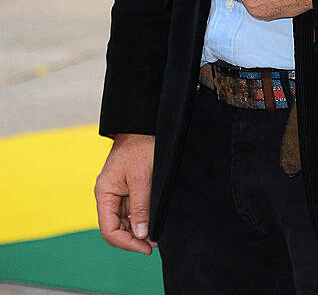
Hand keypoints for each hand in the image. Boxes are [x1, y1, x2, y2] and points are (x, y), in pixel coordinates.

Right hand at [95, 133, 155, 253]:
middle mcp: (107, 195)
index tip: (145, 248)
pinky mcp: (127, 189)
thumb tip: (140, 234)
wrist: (143, 126)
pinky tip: (153, 223)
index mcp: (104, 192)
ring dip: (138, 230)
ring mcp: (117, 193)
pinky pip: (131, 211)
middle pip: (115, 228)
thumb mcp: (142, 178)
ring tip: (156, 236)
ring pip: (124, 221)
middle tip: (154, 244)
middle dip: (134, 239)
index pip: (109, 229)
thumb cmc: (140, 146)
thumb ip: (140, 207)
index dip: (126, 243)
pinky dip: (141, 219)